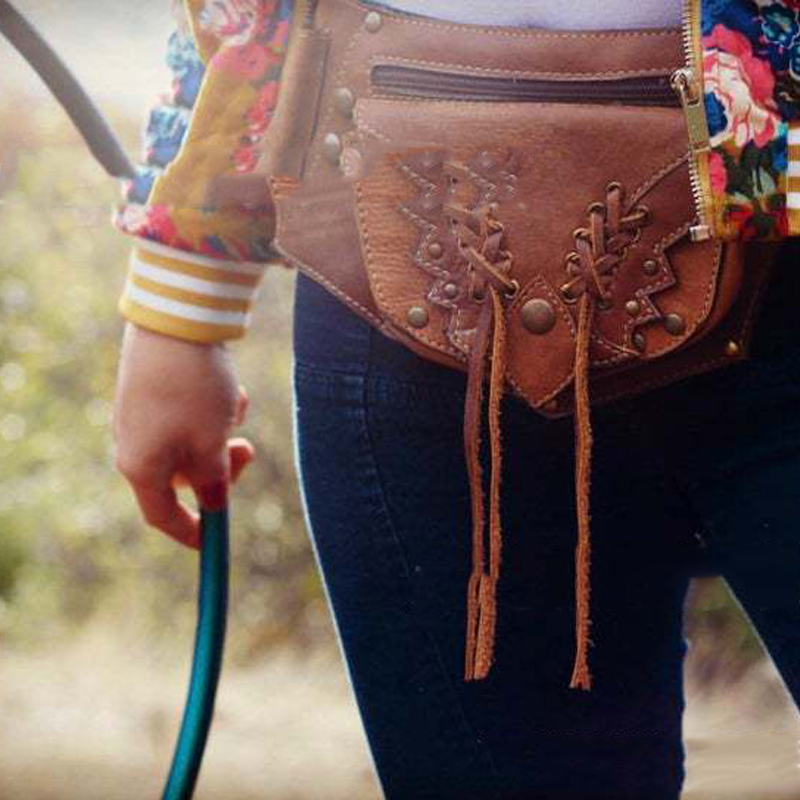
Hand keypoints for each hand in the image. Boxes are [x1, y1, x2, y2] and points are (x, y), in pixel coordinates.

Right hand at [113, 322, 254, 547]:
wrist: (173, 320)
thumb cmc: (192, 390)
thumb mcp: (210, 442)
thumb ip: (213, 480)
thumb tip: (215, 504)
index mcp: (141, 466)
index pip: (163, 515)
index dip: (189, 531)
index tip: (213, 543)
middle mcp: (133, 443)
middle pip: (182, 477)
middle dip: (220, 468)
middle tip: (248, 451)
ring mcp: (140, 416)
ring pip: (192, 442)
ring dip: (220, 433)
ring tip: (235, 406)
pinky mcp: (152, 391)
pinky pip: (189, 415)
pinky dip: (213, 409)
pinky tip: (227, 386)